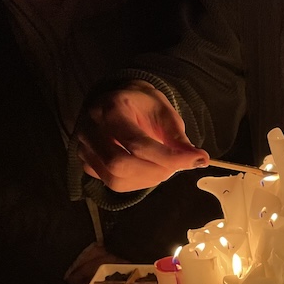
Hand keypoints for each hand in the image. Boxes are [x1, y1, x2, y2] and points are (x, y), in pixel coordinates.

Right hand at [77, 80, 208, 192]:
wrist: (119, 100)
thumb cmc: (143, 106)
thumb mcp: (164, 113)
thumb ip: (178, 138)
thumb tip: (198, 160)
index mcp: (112, 108)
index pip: (138, 143)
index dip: (169, 157)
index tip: (197, 160)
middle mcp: (91, 128)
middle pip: (120, 164)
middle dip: (156, 171)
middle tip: (176, 166)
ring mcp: (85, 146)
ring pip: (115, 178)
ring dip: (148, 179)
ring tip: (164, 167)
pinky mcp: (86, 162)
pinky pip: (112, 182)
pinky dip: (137, 182)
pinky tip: (148, 170)